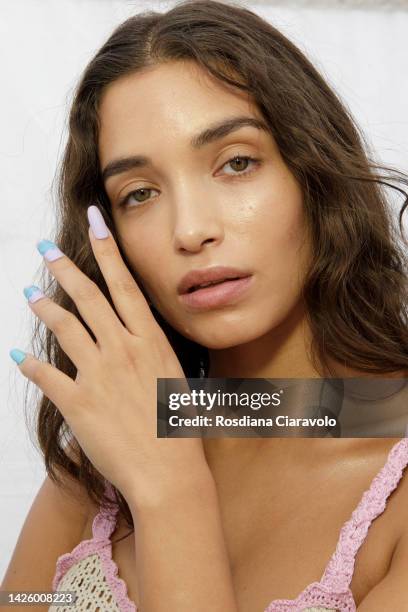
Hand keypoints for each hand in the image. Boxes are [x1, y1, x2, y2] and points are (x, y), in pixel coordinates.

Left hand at [12, 206, 206, 502]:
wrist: (169, 473)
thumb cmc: (179, 429)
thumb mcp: (175, 381)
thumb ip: (153, 356)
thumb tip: (139, 342)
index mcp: (150, 342)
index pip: (125, 285)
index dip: (108, 251)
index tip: (95, 223)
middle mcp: (124, 350)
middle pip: (88, 298)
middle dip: (65, 268)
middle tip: (47, 249)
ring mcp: (99, 374)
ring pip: (65, 327)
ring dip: (44, 305)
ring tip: (30, 291)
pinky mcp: (78, 403)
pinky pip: (47, 375)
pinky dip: (31, 364)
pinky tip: (19, 356)